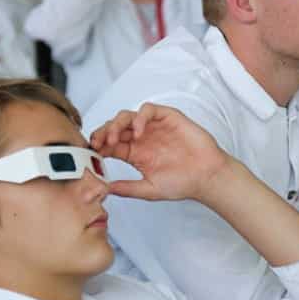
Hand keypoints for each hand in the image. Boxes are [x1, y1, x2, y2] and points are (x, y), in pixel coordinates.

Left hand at [90, 103, 230, 201]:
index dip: (99, 146)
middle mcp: (142, 138)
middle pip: (114, 127)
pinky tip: (138, 132)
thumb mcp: (149, 189)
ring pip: (127, 115)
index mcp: (134, 153)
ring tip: (114, 137)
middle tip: (99, 143)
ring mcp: (153, 127)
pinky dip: (140, 118)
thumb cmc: (182, 183)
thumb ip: (127, 188)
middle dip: (103, 133)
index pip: (110, 144)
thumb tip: (104, 189)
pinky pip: (148, 110)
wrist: (206, 177)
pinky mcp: (167, 117)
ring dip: (117, 123)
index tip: (92, 153)